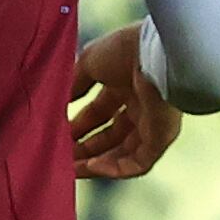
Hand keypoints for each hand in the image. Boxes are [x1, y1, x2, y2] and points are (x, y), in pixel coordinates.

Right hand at [72, 25, 182, 179]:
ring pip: (123, 153)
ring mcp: (152, 124)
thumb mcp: (88, 62)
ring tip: (71, 169)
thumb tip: (60, 100)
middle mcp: (140, 106)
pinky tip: (91, 167)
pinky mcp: (162, 138)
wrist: (155, 52)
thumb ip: (74, 83)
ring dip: (96, 163)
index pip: (99, 113)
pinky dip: (115, 169)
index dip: (78, 126)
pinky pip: (138, 162)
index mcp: (124, 85)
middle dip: (84, 147)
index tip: (57, 135)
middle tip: (61, 157)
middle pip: (110, 136)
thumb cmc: (123, 50)